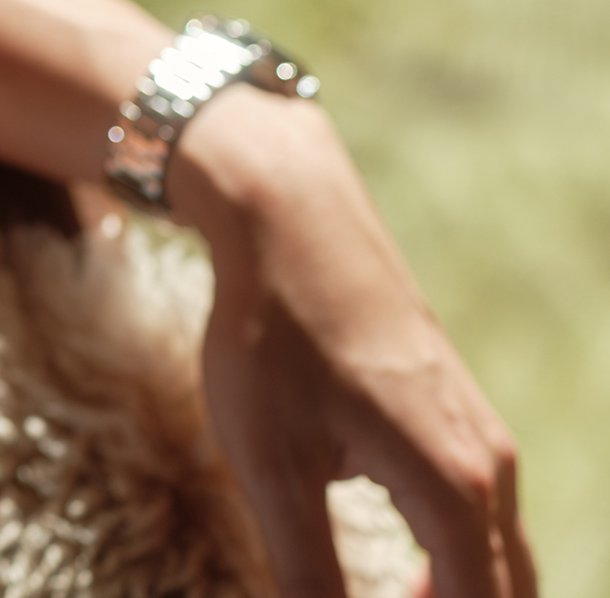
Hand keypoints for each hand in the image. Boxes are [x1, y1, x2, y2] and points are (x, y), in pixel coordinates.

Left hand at [173, 86, 536, 597]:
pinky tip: (403, 570)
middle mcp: (490, 465)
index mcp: (455, 491)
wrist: (290, 216)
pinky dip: (458, 560)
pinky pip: (483, 513)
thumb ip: (306, 570)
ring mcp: (480, 431)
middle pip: (507, 593)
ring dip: (458, 594)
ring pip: (500, 555)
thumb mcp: (270, 464)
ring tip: (394, 596)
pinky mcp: (456, 408)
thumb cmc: (272, 335)